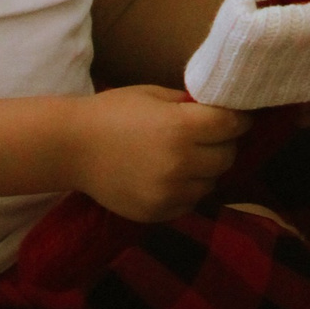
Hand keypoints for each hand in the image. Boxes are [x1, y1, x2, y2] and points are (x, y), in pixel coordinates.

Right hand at [70, 85, 246, 221]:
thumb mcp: (155, 96)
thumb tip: (220, 110)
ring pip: (211, 183)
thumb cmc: (113, 112)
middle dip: (224, 144)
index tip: (237, 117)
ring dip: (207, 170)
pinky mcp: (158, 212)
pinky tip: (172, 176)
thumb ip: (190, 105)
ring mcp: (169, 192)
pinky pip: (190, 202)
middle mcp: (180, 163)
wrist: (71, 148)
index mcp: (181, 128)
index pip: (232, 126)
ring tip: (189, 157)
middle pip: (227, 157)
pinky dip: (188, 190)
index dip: (238, 119)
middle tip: (211, 137)